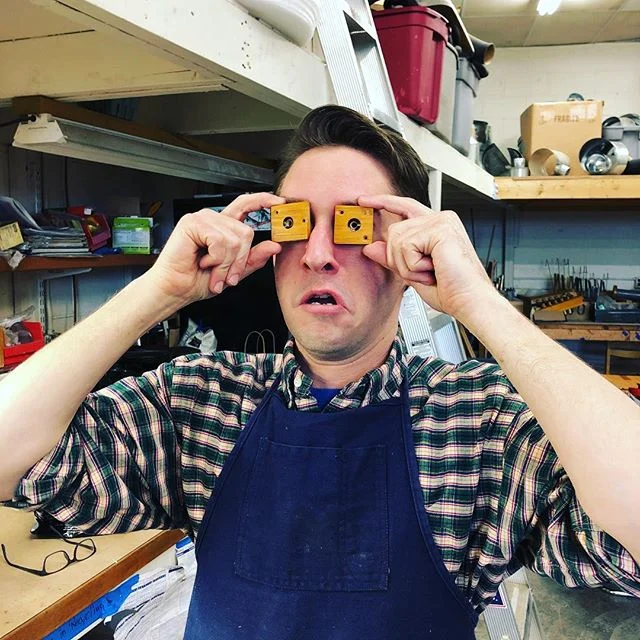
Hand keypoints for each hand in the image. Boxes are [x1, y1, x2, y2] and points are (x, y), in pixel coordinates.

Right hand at [144, 192, 285, 307]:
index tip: (280, 201)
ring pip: (234, 239)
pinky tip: (203, 262)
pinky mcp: (192, 223)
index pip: (246, 205)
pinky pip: (220, 241)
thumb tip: (275, 246)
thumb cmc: (197, 280)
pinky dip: (216, 259)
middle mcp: (214, 219)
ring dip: (225, 264)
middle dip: (239, 261)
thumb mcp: (234, 272)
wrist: (175, 290)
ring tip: (211, 271)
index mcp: (223, 227)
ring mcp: (203, 219)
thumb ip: (254, 258)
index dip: (263, 200)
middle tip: (225, 276)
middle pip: (246, 233)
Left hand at [358, 194, 496, 321]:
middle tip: (423, 273)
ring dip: (407, 265)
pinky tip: (432, 269)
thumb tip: (370, 247)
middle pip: (394, 231)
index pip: (404, 207)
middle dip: (399, 259)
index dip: (383, 202)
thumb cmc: (450, 290)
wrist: (469, 301)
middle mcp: (440, 219)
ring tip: (430, 272)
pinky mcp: (440, 228)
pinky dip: (413, 266)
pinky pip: (406, 246)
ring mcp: (441, 221)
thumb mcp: (412, 273)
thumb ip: (392, 258)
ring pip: (397, 239)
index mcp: (436, 226)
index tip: (363, 200)